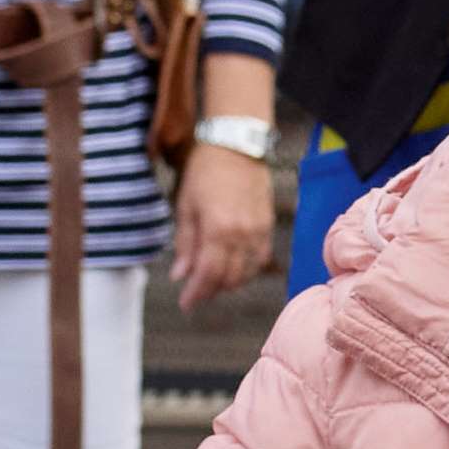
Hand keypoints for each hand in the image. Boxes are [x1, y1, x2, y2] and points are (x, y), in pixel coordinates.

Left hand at [176, 144, 283, 302]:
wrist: (237, 145)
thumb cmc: (206, 171)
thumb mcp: (186, 206)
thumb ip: (185, 244)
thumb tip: (180, 276)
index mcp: (219, 230)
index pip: (208, 275)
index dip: (196, 294)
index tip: (185, 304)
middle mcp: (243, 235)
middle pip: (229, 279)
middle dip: (210, 290)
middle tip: (195, 292)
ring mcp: (259, 231)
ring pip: (246, 273)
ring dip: (228, 282)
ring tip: (211, 279)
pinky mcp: (268, 225)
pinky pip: (259, 259)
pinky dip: (245, 269)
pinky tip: (232, 266)